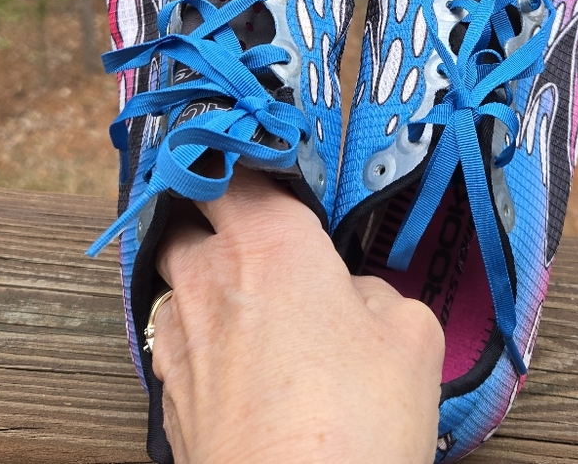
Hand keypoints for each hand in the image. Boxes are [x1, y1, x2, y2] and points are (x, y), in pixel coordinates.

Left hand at [151, 166, 444, 463]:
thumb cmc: (356, 418)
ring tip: (249, 304)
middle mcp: (209, 275)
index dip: (239, 159)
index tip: (259, 162)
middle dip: (213, 218)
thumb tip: (352, 296)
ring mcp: (178, 335)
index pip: (230, 168)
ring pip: (174, 280)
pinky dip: (197, 336)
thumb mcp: (410, 333)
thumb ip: (376, 293)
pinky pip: (173, 339)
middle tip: (259, 237)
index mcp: (268, 240)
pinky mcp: (167, 394)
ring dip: (203, 279)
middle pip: (188, 219)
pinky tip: (236, 363)